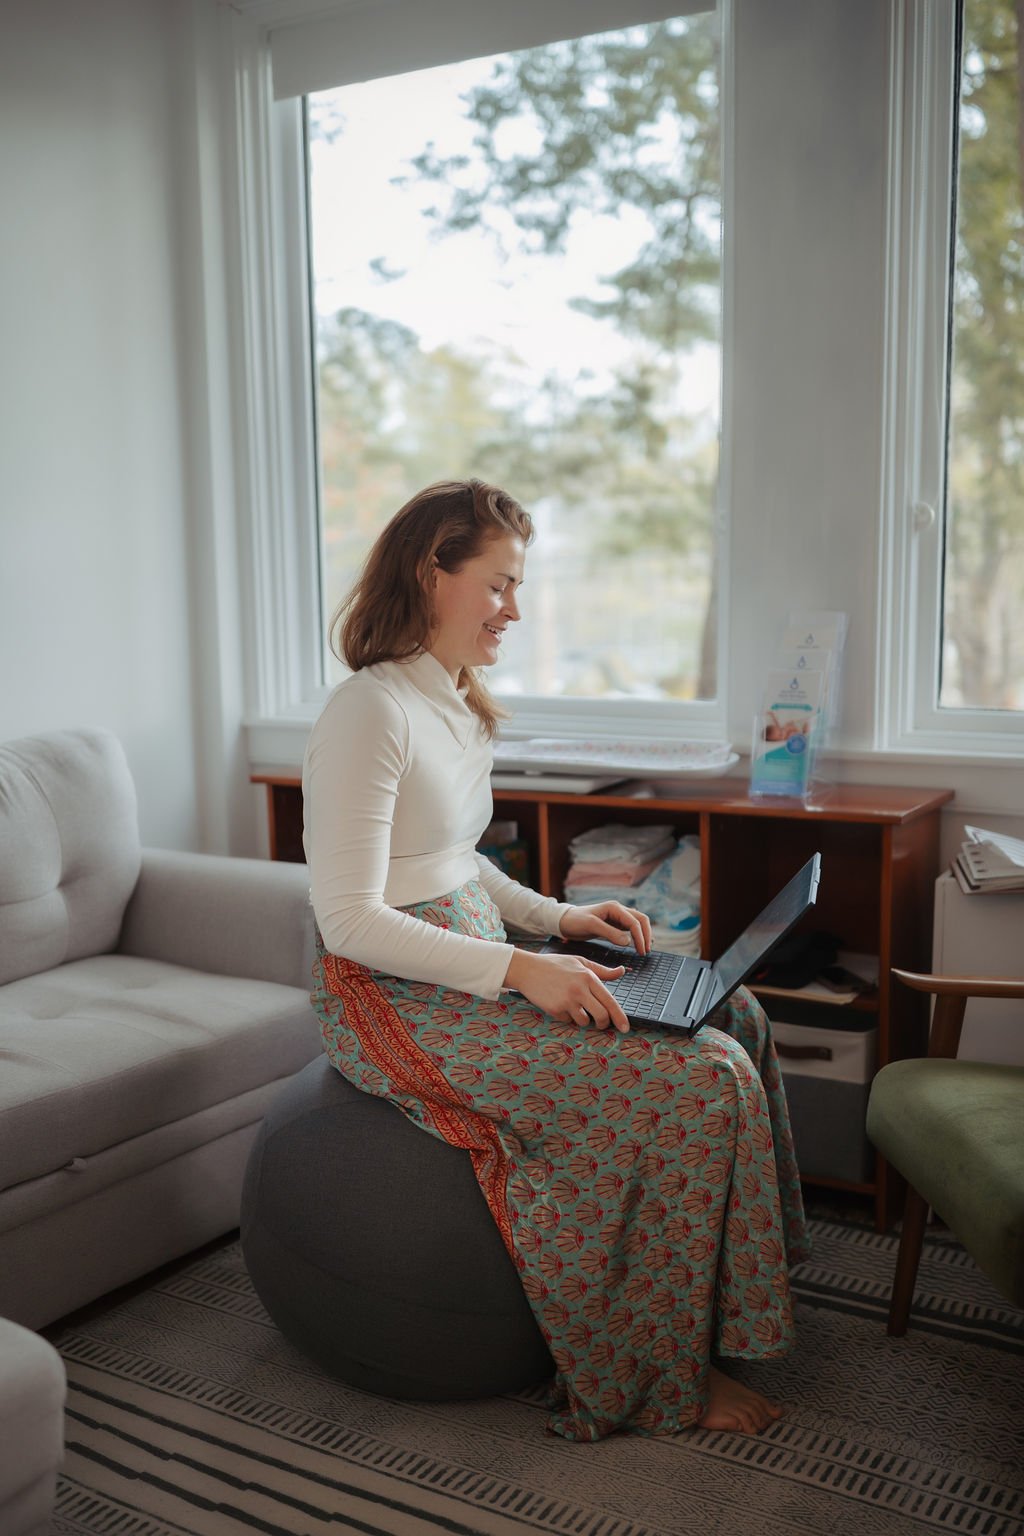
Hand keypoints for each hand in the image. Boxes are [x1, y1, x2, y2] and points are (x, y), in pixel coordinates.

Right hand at [503, 948, 630, 1032]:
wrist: (527, 969)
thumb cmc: (555, 965)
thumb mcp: (580, 962)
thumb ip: (602, 970)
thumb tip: (622, 971)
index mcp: (588, 977)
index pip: (610, 1001)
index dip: (620, 1017)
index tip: (625, 1028)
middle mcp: (579, 989)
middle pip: (601, 1016)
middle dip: (603, 1024)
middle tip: (601, 1025)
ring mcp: (567, 1000)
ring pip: (584, 1022)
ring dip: (583, 1020)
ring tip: (574, 1008)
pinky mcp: (555, 1009)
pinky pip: (568, 1021)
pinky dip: (566, 1017)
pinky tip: (559, 1004)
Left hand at [559, 901, 652, 956]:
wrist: (564, 921)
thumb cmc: (576, 921)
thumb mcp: (591, 926)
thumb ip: (610, 932)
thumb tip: (628, 941)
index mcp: (614, 907)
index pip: (634, 922)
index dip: (640, 937)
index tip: (641, 952)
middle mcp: (618, 910)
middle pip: (640, 919)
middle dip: (646, 935)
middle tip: (645, 951)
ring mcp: (617, 916)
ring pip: (637, 923)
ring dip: (643, 934)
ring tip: (645, 949)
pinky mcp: (613, 923)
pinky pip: (630, 928)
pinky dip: (636, 935)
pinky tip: (638, 943)